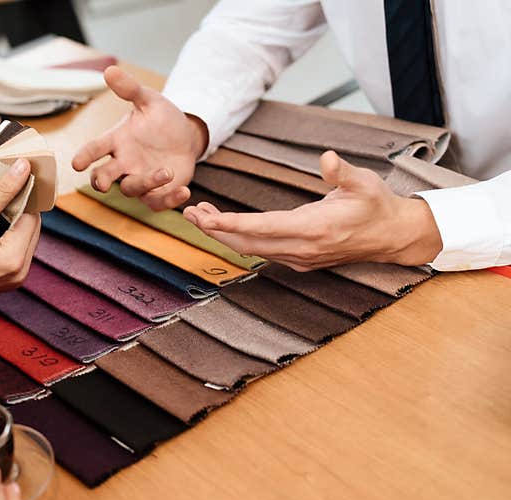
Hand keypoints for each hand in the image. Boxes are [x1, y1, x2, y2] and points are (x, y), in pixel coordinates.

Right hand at [0, 157, 41, 305]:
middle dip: (17, 206)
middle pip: (30, 227)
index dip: (22, 193)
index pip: (31, 215)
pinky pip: (14, 250)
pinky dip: (5, 234)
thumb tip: (23, 167)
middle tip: (0, 187)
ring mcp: (14, 279)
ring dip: (11, 219)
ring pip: (22, 237)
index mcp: (14, 258)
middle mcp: (20, 272)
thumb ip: (0, 191)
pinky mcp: (6, 280)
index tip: (11, 175)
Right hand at [72, 66, 206, 210]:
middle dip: (101, 181)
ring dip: (146, 182)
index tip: (76, 163)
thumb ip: (130, 89)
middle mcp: (123, 164)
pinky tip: (184, 191)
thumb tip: (109, 70)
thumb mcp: (149, 101)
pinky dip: (170, 200)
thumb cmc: (161, 120)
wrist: (185, 137)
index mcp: (117, 142)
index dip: (84, 156)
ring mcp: (138, 179)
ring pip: (132, 189)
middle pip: (103, 177)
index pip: (94, 150)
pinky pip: (158, 203)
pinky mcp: (156, 193)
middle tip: (103, 183)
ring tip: (167, 171)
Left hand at [182, 151, 443, 270]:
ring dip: (223, 234)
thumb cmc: (377, 205)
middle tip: (188, 213)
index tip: (205, 217)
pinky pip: (261, 251)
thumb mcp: (365, 182)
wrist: (392, 236)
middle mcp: (301, 249)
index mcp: (314, 229)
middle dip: (215, 230)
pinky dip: (238, 239)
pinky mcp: (298, 259)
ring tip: (198, 216)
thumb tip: (327, 159)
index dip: (230, 224)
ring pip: (250, 249)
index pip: (261, 228)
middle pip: (247, 243)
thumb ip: (343, 172)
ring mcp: (298, 257)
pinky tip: (224, 226)